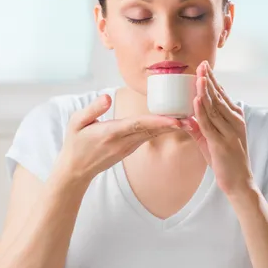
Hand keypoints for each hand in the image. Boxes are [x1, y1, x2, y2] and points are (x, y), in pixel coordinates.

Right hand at [59, 94, 181, 181]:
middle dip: (173, 124)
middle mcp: (123, 142)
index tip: (175, 120)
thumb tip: (107, 97)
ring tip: (189, 117)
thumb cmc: (74, 143)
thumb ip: (92, 109)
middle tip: (193, 117)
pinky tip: (175, 123)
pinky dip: (162, 130)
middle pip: (152, 130)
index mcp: (111, 133)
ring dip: (171, 127)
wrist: (76, 170)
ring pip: (153, 134)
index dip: (158, 122)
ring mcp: (128, 147)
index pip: (138, 125)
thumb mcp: (76, 123)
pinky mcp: (130, 149)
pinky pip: (148, 137)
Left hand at [179, 61, 254, 196]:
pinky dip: (202, 111)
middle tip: (201, 64)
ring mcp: (229, 132)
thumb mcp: (212, 142)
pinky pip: (210, 124)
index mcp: (236, 119)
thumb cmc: (226, 161)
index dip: (213, 80)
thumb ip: (201, 129)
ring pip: (214, 107)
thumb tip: (187, 118)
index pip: (223, 95)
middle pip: (219, 97)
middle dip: (209, 80)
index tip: (205, 66)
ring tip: (198, 76)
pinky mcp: (221, 143)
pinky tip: (196, 100)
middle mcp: (235, 122)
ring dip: (205, 91)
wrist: (240, 182)